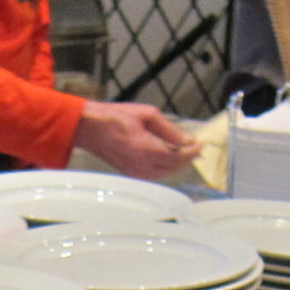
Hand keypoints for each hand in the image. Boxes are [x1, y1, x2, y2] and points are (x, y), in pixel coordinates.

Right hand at [75, 101, 200, 180]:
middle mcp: (142, 164)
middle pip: (173, 167)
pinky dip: (165, 167)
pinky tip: (167, 158)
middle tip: (195, 148)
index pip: (177, 156)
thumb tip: (187, 140)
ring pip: (165, 173)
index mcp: (146, 148)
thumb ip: (169, 130)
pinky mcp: (131, 174)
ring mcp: (136, 172)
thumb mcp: (147, 115)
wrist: (90, 129)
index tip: (200, 145)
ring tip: (183, 151)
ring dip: (176, 164)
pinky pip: (155, 174)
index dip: (191, 152)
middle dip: (186, 158)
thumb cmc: (115, 118)